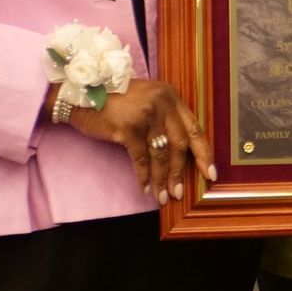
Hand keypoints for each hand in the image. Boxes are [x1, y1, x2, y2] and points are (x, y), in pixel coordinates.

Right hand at [65, 77, 213, 206]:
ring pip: (160, 155)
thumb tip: (179, 152)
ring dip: (162, 179)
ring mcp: (145, 116)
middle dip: (180, 172)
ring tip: (163, 196)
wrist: (82, 93)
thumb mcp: (147, 99)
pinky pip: (140, 159)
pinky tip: (145, 188)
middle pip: (179, 145)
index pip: (194, 128)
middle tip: (179, 192)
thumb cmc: (115, 99)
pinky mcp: (128, 129)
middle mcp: (162, 104)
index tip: (210, 173)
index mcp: (170, 96)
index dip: (204, 153)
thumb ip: (165, 117)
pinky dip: (143, 176)